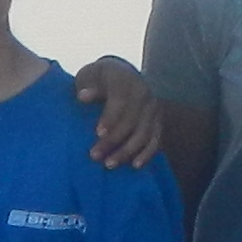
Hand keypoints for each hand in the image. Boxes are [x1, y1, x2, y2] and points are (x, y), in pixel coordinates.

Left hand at [74, 55, 163, 170]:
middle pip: (132, 120)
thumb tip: (83, 96)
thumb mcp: (89, 77)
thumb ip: (87, 85)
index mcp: (125, 79)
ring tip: (109, 164)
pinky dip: (147, 153)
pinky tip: (135, 165)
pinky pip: (156, 139)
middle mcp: (143, 91)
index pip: (121, 99)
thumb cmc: (97, 81)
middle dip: (114, 140)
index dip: (110, 117)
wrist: (120, 76)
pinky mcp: (158, 121)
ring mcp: (153, 107)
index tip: (98, 134)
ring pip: (144, 132)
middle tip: (94, 156)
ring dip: (127, 150)